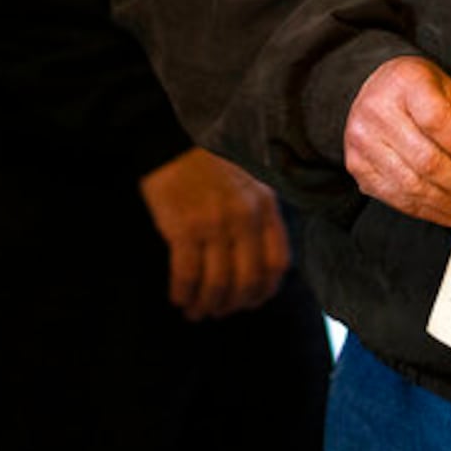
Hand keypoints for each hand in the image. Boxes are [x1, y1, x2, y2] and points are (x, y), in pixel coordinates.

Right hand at [138, 148, 290, 320]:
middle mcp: (244, 218)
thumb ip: (259, 217)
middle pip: (247, 280)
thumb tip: (261, 263)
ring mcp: (214, 224)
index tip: (251, 301)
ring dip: (207, 305)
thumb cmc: (209, 162)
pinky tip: (178, 298)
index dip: (265, 290)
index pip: (277, 263)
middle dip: (233, 304)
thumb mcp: (249, 183)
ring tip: (196, 311)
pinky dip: (183, 293)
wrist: (173, 139)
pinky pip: (186, 274)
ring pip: (217, 283)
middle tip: (219, 312)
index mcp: (265, 206)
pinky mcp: (183, 228)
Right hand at [343, 56, 450, 226]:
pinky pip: (398, 198)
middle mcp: (378, 112)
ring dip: (450, 204)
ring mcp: (364, 142)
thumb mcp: (447, 89)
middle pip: (426, 160)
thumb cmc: (416, 89)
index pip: (437, 121)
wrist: (375, 90)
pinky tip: (450, 212)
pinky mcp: (358, 167)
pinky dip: (429, 210)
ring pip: (412, 186)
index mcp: (406, 83)